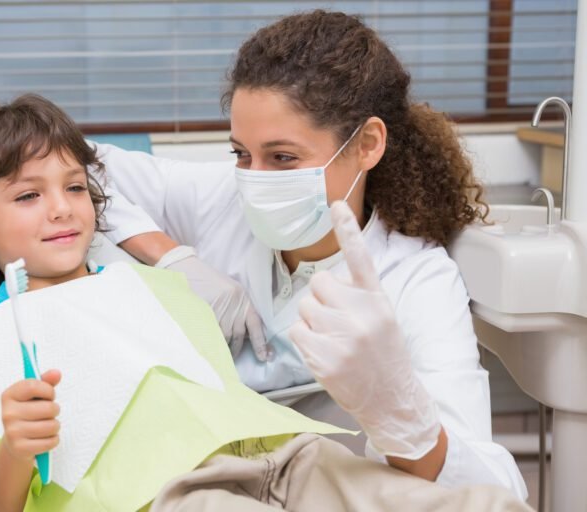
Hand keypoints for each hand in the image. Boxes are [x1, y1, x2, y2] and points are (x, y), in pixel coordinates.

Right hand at [0, 369, 61, 461]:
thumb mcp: (34, 395)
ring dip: (55, 426)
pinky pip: (51, 441)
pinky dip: (53, 440)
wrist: (15, 444)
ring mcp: (12, 432)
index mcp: (9, 395)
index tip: (49, 395)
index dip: (48, 390)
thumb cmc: (28, 414)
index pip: (33, 386)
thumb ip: (46, 382)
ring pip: (52, 426)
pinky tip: (44, 438)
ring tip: (46, 426)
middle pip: (48, 408)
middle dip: (55, 410)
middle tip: (48, 413)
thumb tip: (56, 373)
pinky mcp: (20, 448)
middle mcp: (7, 413)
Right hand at [156, 246, 270, 361]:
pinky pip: (211, 331)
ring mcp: (221, 306)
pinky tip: (207, 345)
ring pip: (225, 335)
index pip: (255, 324)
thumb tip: (239, 335)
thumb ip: (235, 310)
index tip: (264, 356)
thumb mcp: (226, 292)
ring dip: (222, 347)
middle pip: (238, 334)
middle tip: (231, 359)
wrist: (184, 267)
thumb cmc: (204, 281)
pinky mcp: (207, 309)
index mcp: (243, 298)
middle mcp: (235, 302)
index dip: (260, 342)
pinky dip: (210, 340)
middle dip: (235, 349)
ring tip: (217, 354)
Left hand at [289, 201, 439, 458]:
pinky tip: (323, 353)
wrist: (392, 399)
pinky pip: (296, 331)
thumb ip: (357, 296)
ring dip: (312, 321)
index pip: (360, 257)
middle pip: (319, 283)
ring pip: (305, 307)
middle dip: (322, 300)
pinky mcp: (326, 356)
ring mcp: (343, 335)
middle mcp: (362, 312)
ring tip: (333, 340)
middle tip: (338, 323)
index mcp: (377, 299)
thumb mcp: (382, 317)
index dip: (347, 229)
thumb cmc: (382, 355)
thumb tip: (325, 282)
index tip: (334, 203)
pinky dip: (304, 340)